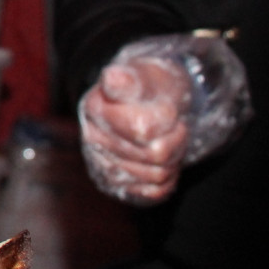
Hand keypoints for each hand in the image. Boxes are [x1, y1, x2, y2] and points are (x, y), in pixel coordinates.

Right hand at [78, 56, 190, 203]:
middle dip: (175, 139)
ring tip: (168, 140)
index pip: (144, 129)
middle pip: (154, 155)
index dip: (168, 120)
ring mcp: (102, 164)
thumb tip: (112, 78)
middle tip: (174, 126)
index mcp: (96, 108)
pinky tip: (163, 160)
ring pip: (157, 175)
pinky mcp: (115, 185)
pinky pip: (153, 192)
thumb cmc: (149, 88)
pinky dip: (168, 178)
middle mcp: (93, 139)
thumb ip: (130, 80)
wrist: (149, 103)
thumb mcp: (144, 76)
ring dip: (173, 158)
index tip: (168, 108)